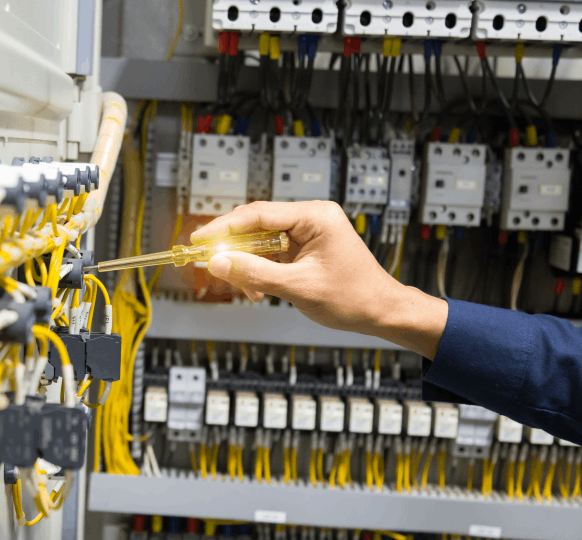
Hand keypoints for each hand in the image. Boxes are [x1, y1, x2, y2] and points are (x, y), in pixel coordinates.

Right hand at [191, 201, 447, 357]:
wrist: (382, 312)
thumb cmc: (354, 298)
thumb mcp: (298, 287)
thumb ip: (254, 273)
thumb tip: (218, 262)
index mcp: (316, 216)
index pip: (259, 213)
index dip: (224, 227)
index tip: (199, 239)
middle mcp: (312, 218)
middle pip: (256, 224)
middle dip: (233, 247)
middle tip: (210, 263)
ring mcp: (308, 232)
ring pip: (261, 241)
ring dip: (247, 264)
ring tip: (244, 288)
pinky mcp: (305, 247)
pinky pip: (271, 253)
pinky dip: (259, 270)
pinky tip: (256, 288)